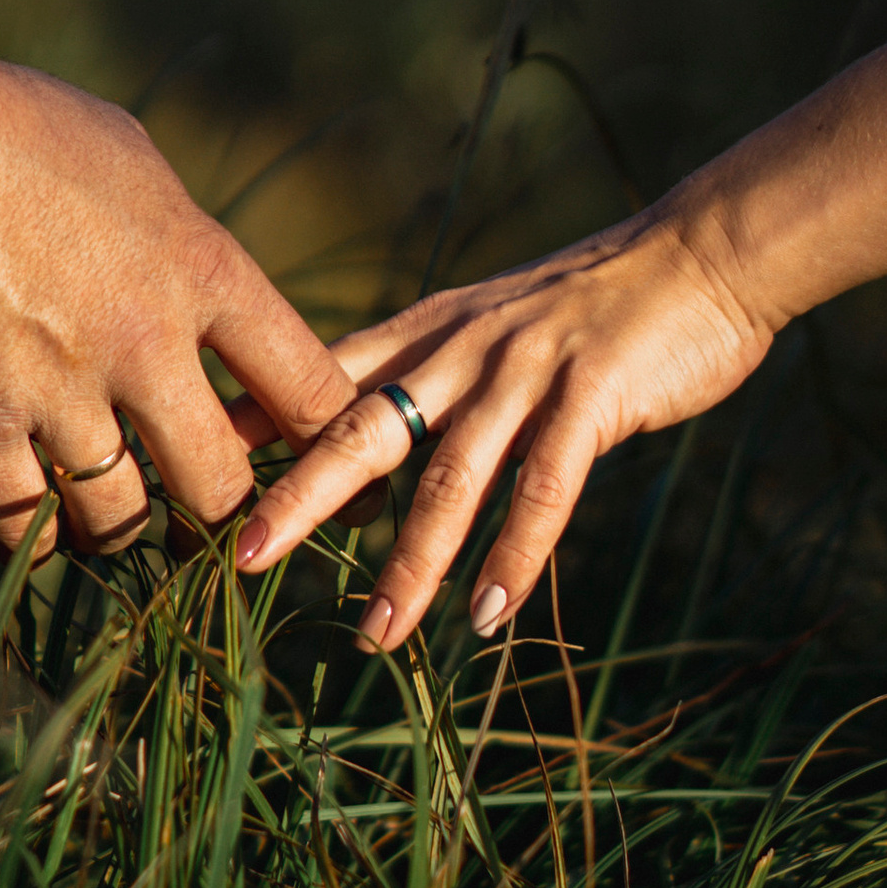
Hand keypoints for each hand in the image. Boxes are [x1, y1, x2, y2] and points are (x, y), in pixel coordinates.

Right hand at [0, 52, 353, 553]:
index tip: (337, 481)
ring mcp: (60, 388)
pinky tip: (30, 523)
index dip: (333, 448)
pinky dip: (32, 541)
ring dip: (118, 530)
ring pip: (120, 522)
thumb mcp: (135, 162)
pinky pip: (22, 528)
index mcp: (203, 270)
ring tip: (105, 518)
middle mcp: (146, 341)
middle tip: (199, 526)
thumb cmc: (16, 123)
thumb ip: (181, 237)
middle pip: (221, 489)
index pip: (311, 389)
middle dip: (218, 522)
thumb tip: (201, 282)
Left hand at [233, 214, 774, 646]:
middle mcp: (460, 348)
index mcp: (427, 331)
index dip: (253, 427)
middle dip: (298, 498)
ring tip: (375, 634)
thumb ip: (426, 376)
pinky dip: (514, 557)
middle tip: (240, 560)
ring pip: (449, 478)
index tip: (186, 476)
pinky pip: (544, 489)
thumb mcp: (487, 326)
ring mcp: (525, 371)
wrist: (701, 253)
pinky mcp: (591, 395)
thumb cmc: (592, 306)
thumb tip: (353, 435)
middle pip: (360, 429)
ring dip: (410, 564)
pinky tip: (488, 615)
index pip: (319, 379)